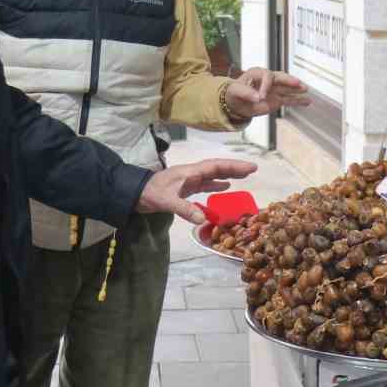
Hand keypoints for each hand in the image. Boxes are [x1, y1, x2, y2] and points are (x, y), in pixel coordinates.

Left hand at [138, 158, 257, 224]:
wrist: (134, 194)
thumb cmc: (150, 193)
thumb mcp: (166, 201)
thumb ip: (185, 209)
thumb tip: (204, 220)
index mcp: (190, 172)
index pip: (216, 167)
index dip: (234, 166)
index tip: (250, 167)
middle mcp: (192, 174)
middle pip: (217, 168)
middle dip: (235, 168)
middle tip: (253, 169)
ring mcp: (189, 181)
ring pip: (213, 176)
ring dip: (228, 175)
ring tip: (244, 176)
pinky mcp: (185, 188)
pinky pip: (206, 185)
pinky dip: (217, 185)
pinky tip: (225, 187)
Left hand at [224, 69, 311, 119]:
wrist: (236, 103)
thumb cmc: (235, 94)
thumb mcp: (235, 91)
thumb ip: (245, 93)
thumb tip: (258, 97)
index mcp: (257, 73)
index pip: (267, 76)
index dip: (265, 86)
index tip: (260, 97)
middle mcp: (268, 80)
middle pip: (281, 78)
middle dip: (289, 80)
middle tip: (297, 83)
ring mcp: (274, 90)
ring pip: (287, 88)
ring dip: (296, 89)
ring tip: (306, 88)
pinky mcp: (277, 99)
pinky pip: (289, 99)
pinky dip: (298, 100)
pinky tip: (307, 101)